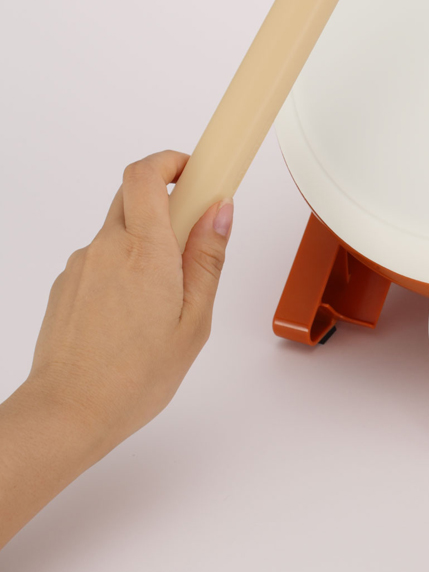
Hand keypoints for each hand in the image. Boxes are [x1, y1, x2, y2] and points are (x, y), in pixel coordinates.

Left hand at [0, 150, 231, 547]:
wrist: (68, 411)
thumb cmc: (132, 376)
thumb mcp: (194, 319)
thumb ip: (207, 259)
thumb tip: (219, 213)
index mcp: (145, 251)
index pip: (148, 173)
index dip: (172, 160)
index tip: (198, 167)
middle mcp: (107, 248)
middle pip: (133, 196)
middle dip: (167, 203)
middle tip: (195, 234)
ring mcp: (80, 265)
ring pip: (119, 231)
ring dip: (146, 244)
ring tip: (166, 297)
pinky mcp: (65, 285)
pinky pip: (101, 260)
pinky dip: (124, 271)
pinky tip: (136, 315)